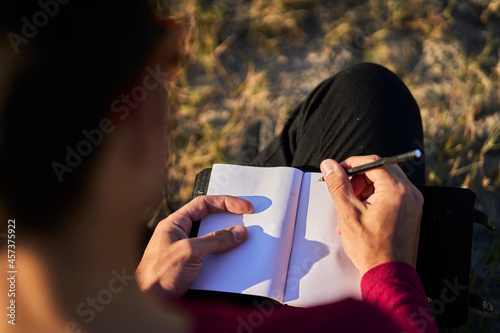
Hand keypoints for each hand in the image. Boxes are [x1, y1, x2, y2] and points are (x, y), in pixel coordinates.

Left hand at [136, 195, 252, 297]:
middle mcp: (180, 235)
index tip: (244, 207)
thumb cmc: (157, 276)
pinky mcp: (192, 268)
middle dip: (230, 220)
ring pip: (213, 240)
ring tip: (243, 241)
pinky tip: (233, 260)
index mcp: (175, 224)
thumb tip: (238, 232)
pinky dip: (224, 257)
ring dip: (228, 241)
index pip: (204, 204)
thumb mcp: (189, 252)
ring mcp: (186, 252)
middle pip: (210, 221)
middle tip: (249, 219)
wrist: (149, 304)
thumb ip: (215, 240)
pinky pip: (212, 258)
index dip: (226, 202)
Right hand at [320, 155, 422, 275]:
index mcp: (397, 190)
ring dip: (364, 191)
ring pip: (384, 184)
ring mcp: (413, 204)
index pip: (373, 162)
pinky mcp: (411, 213)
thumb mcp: (349, 213)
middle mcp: (410, 193)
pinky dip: (374, 200)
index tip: (337, 172)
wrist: (390, 276)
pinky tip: (359, 216)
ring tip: (349, 210)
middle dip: (358, 179)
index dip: (351, 164)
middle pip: (380, 171)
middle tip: (343, 193)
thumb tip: (329, 165)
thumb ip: (338, 185)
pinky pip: (390, 196)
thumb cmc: (371, 249)